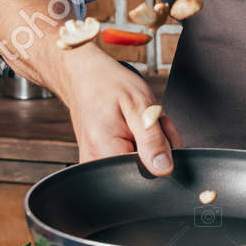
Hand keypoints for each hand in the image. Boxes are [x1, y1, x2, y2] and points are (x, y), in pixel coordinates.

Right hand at [0, 0, 182, 172]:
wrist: (81, 74)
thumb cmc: (105, 84)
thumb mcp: (138, 106)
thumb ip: (153, 140)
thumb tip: (164, 169)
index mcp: (107, 155)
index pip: (152, 171)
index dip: (163, 147)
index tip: (154, 126)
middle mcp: (98, 165)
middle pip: (148, 166)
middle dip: (158, 142)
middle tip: (146, 118)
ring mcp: (98, 164)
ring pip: (142, 159)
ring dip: (149, 138)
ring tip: (136, 118)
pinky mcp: (102, 159)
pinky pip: (132, 155)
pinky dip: (139, 138)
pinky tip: (131, 124)